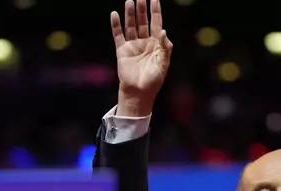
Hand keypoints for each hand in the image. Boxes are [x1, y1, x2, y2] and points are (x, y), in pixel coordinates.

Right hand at [111, 0, 172, 115]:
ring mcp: (133, 46)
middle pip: (143, 22)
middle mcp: (144, 42)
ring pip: (131, 26)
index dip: (155, 12)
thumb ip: (165, 48)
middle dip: (141, 9)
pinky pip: (118, 35)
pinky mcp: (122, 51)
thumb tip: (164, 31)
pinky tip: (115, 15)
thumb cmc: (153, 80)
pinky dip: (116, 25)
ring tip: (129, 1)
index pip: (156, 24)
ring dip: (130, 14)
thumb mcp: (163, 64)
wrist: (139, 92)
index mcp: (156, 45)